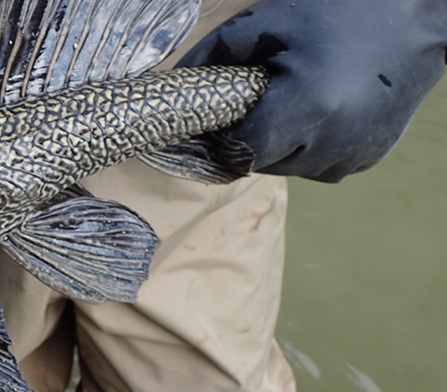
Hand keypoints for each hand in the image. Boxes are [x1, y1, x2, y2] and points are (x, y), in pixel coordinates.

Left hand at [177, 0, 446, 181]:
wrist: (419, 10)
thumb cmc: (336, 8)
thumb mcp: (264, 23)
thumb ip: (213, 59)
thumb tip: (176, 87)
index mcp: (309, 108)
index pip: (243, 152)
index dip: (223, 138)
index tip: (217, 118)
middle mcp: (336, 141)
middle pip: (265, 164)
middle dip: (249, 141)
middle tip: (252, 105)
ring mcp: (359, 152)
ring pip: (294, 170)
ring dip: (280, 147)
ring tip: (290, 102)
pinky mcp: (374, 154)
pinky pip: (325, 166)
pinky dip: (311, 148)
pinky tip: (318, 111)